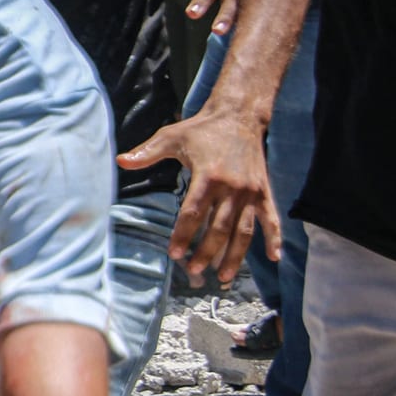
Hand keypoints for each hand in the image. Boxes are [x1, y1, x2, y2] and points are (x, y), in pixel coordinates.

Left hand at [118, 109, 279, 285]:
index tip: (173, 252)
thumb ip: (147, 152)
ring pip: (244, 231)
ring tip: (223, 278)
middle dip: (206, 252)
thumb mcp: (172, 136)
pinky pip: (270, 219)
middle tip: (193, 270)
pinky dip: (275, 238)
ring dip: (235, 256)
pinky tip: (274, 258)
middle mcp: (233, 187)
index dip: (183, 234)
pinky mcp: (264, 192)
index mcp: (209, 175)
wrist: (240, 116)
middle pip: (219, 228)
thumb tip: (120, 161)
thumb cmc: (202, 129)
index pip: (194, 212)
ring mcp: (251, 192)